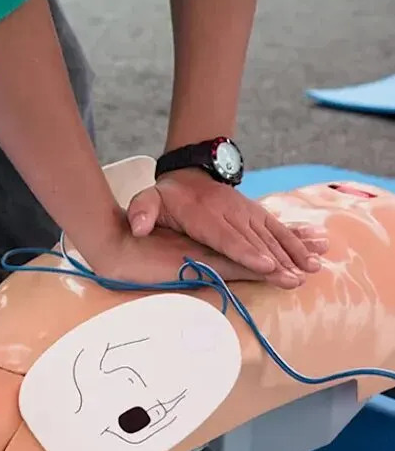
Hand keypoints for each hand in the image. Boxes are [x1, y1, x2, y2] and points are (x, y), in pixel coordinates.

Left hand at [125, 168, 325, 288]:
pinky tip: (314, 254)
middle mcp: (230, 212)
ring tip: (311, 269)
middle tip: (295, 278)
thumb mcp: (147, 199)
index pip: (226, 237)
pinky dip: (296, 240)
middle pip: (255, 240)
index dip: (246, 251)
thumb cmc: (166, 194)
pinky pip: (278, 227)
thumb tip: (136, 227)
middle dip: (277, 260)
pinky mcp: (256, 213)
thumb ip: (141, 212)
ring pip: (271, 234)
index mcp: (203, 214)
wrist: (187, 172)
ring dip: (292, 252)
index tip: (264, 265)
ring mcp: (246, 211)